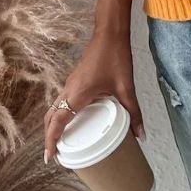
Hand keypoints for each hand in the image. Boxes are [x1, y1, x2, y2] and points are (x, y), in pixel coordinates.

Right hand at [43, 29, 144, 162]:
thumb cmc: (115, 56)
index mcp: (77, 94)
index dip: (51, 141)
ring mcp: (70, 84)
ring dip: (53, 125)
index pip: (57, 122)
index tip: (49, 157)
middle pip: (50, 117)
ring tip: (61, 142)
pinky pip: (61, 101)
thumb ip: (133, 113)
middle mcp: (68, 90)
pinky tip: (73, 120)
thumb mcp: (126, 88)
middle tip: (54, 154)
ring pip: (54, 108)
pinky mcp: (74, 80)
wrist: (109, 33)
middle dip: (49, 136)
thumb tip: (141, 135)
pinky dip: (60, 114)